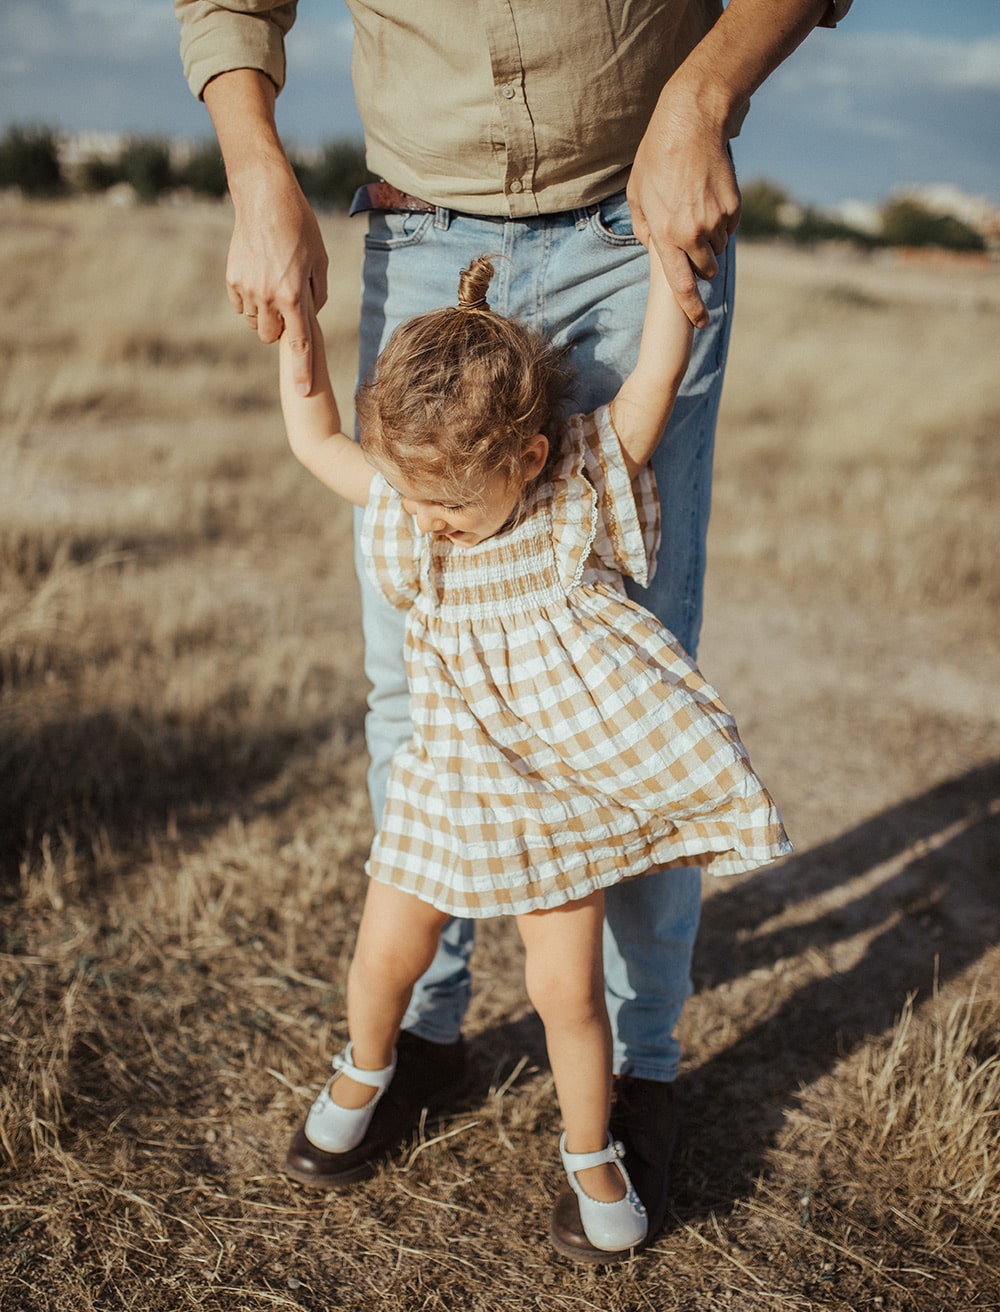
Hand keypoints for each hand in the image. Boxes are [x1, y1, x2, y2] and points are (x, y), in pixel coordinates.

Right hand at [227, 164, 328, 394]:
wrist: (265, 198)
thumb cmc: (300, 227)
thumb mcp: (319, 261)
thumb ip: (316, 295)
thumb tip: (308, 317)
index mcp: (293, 295)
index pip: (299, 344)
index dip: (302, 371)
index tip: (302, 394)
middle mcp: (267, 296)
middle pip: (272, 337)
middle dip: (281, 330)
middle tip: (288, 306)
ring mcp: (246, 288)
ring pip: (255, 322)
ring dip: (265, 314)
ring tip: (274, 285)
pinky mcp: (232, 278)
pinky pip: (240, 305)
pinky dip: (250, 300)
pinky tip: (259, 277)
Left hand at [627, 90, 740, 328]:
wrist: (691, 122)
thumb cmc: (657, 157)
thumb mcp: (636, 193)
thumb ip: (644, 228)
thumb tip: (654, 248)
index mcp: (665, 234)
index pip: (681, 285)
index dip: (692, 308)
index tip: (700, 322)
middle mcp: (693, 232)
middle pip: (704, 270)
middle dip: (699, 265)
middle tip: (690, 242)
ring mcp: (716, 220)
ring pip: (718, 249)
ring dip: (709, 241)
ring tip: (696, 211)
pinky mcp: (734, 207)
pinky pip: (730, 228)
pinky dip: (722, 222)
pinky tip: (709, 198)